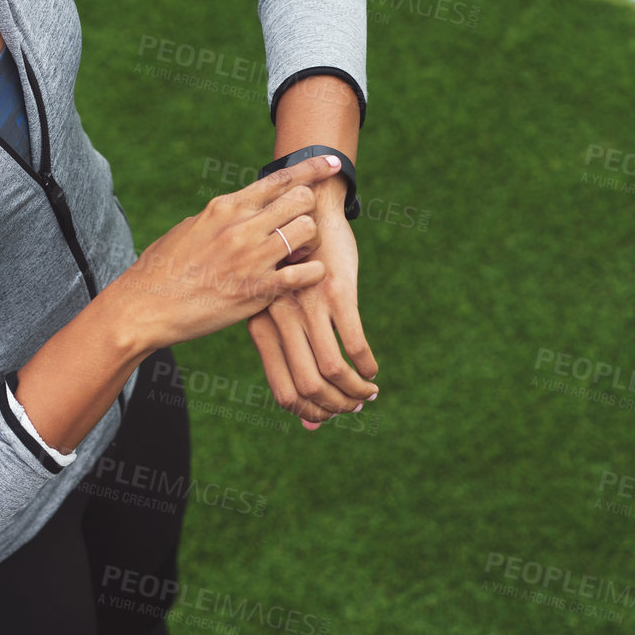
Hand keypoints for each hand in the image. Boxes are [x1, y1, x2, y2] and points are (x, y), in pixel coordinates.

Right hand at [109, 154, 344, 350]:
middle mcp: (241, 225)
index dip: (313, 169)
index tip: (334, 165)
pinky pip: (305, 272)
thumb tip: (241, 210)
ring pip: (307, 230)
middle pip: (302, 199)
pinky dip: (311, 274)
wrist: (145, 306)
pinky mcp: (257, 289)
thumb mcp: (190, 228)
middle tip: (299, 230)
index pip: (279, 178)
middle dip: (308, 212)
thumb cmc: (162, 269)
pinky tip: (301, 279)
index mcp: (225, 206)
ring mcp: (251, 257)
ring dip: (309, 243)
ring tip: (296, 256)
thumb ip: (222, 217)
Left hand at [245, 179, 377, 427]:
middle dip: (335, 406)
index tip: (325, 417)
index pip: (282, 390)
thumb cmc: (290, 270)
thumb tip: (308, 423)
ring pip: (333, 370)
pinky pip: (354, 342)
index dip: (307, 411)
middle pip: (308, 386)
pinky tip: (372, 370)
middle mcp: (281, 320)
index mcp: (262, 326)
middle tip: (352, 409)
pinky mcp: (335, 292)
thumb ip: (289, 362)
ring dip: (355, 391)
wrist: (305, 211)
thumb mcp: (278, 309)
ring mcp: (308, 306)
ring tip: (366, 394)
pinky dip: (366, 365)